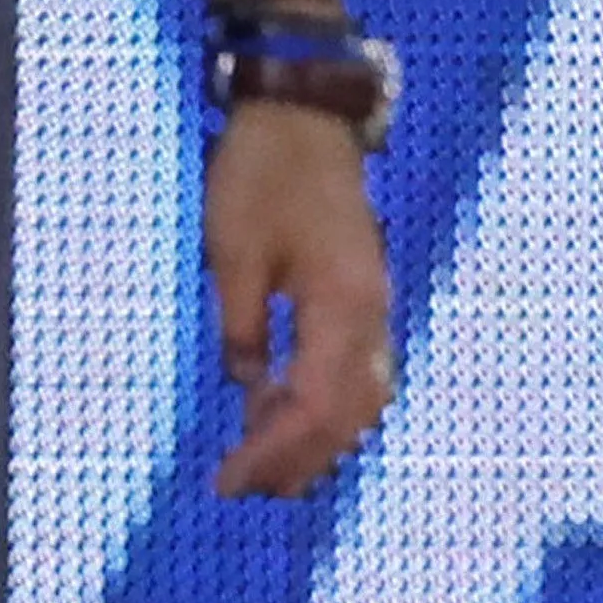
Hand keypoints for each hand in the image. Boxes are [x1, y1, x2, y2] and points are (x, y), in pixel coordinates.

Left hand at [205, 102, 392, 495]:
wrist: (302, 115)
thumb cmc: (261, 175)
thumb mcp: (232, 253)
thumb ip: (241, 325)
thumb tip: (247, 385)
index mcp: (342, 304)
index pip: (316, 405)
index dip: (275, 452)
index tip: (230, 481)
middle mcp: (371, 310)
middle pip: (348, 411)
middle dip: (298, 457)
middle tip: (242, 488)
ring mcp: (373, 300)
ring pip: (359, 393)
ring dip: (314, 433)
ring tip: (259, 462)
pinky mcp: (360, 290)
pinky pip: (353, 364)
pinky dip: (320, 397)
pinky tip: (275, 406)